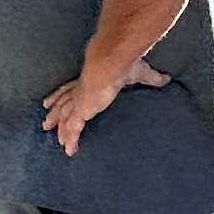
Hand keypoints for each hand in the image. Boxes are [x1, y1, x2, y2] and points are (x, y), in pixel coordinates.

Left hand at [40, 55, 170, 155]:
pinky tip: (68, 150)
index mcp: (89, 80)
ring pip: (65, 118)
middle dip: (55, 113)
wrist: (111, 64)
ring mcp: (79, 102)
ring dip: (60, 129)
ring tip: (56, 139)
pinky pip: (73, 129)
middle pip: (63, 104)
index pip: (72, 90)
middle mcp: (80, 91)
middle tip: (46, 122)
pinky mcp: (81, 111)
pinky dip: (70, 139)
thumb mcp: (140, 73)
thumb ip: (152, 78)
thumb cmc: (123, 65)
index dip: (63, 96)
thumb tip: (166, 78)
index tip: (53, 101)